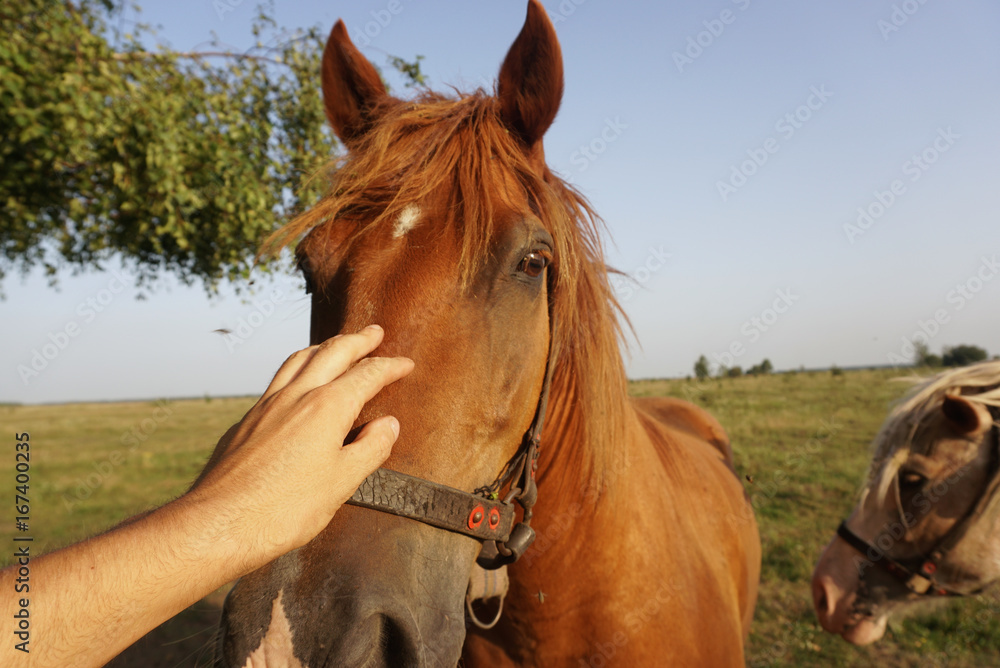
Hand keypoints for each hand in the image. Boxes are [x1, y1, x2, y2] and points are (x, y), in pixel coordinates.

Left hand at [182, 324, 413, 569]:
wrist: (220, 523)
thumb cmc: (285, 508)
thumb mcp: (342, 482)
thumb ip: (371, 449)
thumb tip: (388, 425)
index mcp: (327, 408)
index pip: (367, 376)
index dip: (389, 367)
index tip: (405, 364)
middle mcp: (297, 396)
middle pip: (332, 353)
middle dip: (358, 341)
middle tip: (375, 333)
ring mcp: (267, 405)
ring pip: (299, 359)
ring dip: (324, 346)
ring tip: (337, 343)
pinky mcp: (247, 421)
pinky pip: (278, 379)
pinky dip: (298, 366)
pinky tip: (297, 380)